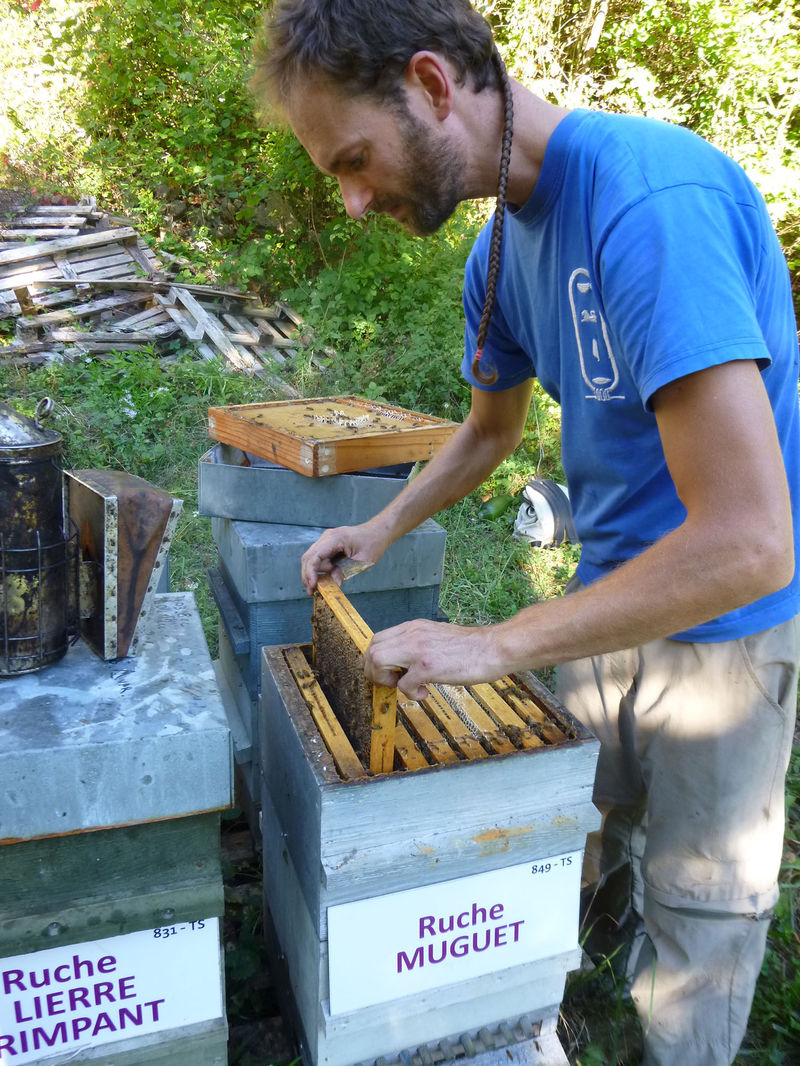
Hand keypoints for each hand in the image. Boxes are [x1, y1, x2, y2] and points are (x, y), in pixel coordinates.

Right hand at [300, 523, 387, 593]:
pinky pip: (319, 558)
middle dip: (307, 575)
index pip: (315, 556)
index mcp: (335, 539)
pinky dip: (319, 569)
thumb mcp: (362, 561)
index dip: (311, 572)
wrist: (378, 532)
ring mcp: (327, 540)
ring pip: (312, 558)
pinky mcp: (329, 545)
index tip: (313, 586)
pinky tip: (323, 579)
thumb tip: (334, 583)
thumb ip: (346, 571)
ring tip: (318, 587)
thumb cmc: (373, 544)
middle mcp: (327, 537)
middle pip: (309, 557)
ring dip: (313, 573)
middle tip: (310, 591)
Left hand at [364, 618, 503, 700]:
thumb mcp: (437, 636)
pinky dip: (410, 694)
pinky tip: (425, 693)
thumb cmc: (470, 647)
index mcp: (414, 627)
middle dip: (374, 671)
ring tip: (404, 686)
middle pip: (372, 649)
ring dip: (385, 679)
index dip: (375, 660)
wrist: (493, 648)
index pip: (378, 639)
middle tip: (390, 683)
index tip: (388, 673)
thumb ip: (418, 644)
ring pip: (378, 660)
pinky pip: (403, 684)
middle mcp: (412, 634)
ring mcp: (419, 649)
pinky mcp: (429, 666)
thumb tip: (404, 662)